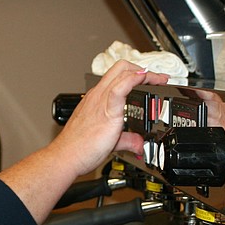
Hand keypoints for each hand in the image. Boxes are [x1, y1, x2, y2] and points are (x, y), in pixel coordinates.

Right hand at [52, 60, 168, 176]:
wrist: (66, 157)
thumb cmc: (79, 148)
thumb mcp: (110, 141)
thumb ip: (127, 140)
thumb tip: (138, 145)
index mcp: (98, 99)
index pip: (118, 77)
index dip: (137, 74)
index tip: (151, 80)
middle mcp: (99, 96)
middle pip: (121, 67)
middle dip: (143, 69)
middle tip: (157, 78)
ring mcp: (101, 101)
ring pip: (122, 72)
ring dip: (145, 73)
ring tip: (158, 80)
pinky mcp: (106, 111)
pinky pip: (119, 88)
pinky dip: (134, 80)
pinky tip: (144, 79)